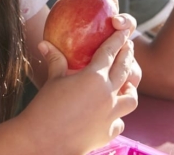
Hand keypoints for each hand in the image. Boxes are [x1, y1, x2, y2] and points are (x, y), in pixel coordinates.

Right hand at [19, 0, 139, 152]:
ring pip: (131, 99)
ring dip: (130, 89)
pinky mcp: (108, 133)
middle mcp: (108, 94)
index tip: (124, 31)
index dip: (118, 39)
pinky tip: (111, 114)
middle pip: (124, 70)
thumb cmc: (44, 107)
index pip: (110, 52)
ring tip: (127, 84)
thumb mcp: (52, 80)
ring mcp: (111, 115)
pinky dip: (117, 116)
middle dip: (128, 56)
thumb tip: (44, 43)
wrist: (42, 141)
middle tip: (129, 47)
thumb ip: (55, 60)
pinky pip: (119, 121)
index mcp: (94, 77)